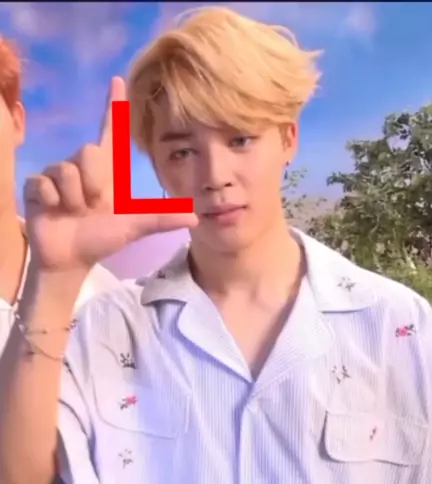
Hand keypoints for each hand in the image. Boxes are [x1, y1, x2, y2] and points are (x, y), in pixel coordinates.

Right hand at [24, 77, 197, 272]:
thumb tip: (196, 218)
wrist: (72, 258)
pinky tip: (55, 211)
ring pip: (66, 169)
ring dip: (75, 197)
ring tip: (75, 211)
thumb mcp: (134, 226)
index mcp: (108, 171)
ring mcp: (58, 174)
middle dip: (94, 184)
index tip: (118, 80)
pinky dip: (53, 202)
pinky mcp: (36, 185)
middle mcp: (83, 166)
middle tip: (94, 206)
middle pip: (89, 152)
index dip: (114, 107)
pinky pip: (44, 183)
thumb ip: (161, 219)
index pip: (112, 132)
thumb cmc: (103, 238)